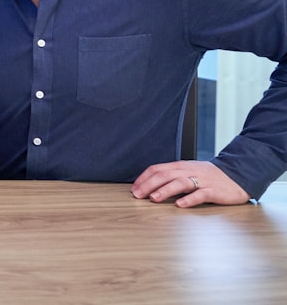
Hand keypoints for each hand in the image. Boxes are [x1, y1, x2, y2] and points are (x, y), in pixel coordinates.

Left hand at [130, 160, 250, 207]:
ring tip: (154, 198)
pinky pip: (201, 194)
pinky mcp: (214, 191)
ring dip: (165, 190)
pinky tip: (180, 204)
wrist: (238, 175)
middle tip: (137, 195)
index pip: (157, 169)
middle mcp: (189, 171)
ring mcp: (202, 180)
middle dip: (149, 184)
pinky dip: (190, 199)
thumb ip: (172, 177)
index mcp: (181, 166)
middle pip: (166, 175)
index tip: (134, 188)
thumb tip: (150, 186)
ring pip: (181, 183)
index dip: (144, 178)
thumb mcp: (188, 172)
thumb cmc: (209, 176)